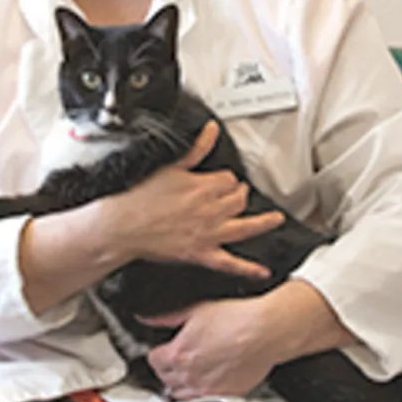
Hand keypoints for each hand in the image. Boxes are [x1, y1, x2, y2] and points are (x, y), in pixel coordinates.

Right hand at [106, 122, 284, 278]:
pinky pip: (230, 263)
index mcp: (204, 186)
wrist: (125, 225)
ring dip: (263, 223)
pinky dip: (248, 268)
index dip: (227, 180)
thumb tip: (210, 130)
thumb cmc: (142, 197)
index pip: (229, 179)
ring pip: (245, 226)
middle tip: (235, 196)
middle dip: (239, 196)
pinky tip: (261, 270)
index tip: (222, 182)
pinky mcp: (201, 254)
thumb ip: (197, 149)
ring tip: (276, 219)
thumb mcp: (172, 166)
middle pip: (239, 200)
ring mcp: (208, 234)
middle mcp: (211, 210)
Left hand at [139, 298, 277, 399]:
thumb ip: (166, 317)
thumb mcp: (196, 309)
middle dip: (166, 367)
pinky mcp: (225, 396)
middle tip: (175, 356)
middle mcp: (190, 376)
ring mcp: (207, 390)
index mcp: (179, 354)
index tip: (163, 347)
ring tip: (189, 368)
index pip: (153, 360)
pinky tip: (207, 377)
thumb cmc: (235, 318)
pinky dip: (199, 392)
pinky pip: (202, 400)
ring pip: (180, 394)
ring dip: (179, 382)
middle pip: (164, 379)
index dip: (157, 351)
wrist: (265, 331)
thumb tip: (147, 318)